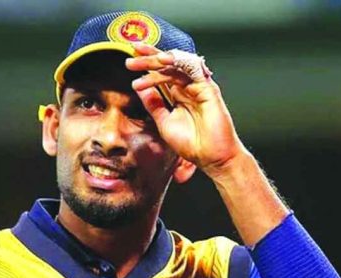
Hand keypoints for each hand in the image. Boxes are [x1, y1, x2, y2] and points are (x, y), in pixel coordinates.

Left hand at [126, 43, 246, 175]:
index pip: (161, 74)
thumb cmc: (192, 144)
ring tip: (140, 62)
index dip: (146, 64)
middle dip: (148, 58)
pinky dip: (175, 65)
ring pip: (177, 64)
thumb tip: (140, 89)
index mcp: (178, 94)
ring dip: (157, 60)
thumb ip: (153, 105)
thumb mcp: (164, 123)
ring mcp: (198, 86)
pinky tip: (161, 65)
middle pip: (167, 65)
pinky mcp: (208, 88)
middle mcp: (188, 87)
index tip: (129, 61)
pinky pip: (190, 70)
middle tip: (131, 55)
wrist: (211, 158)